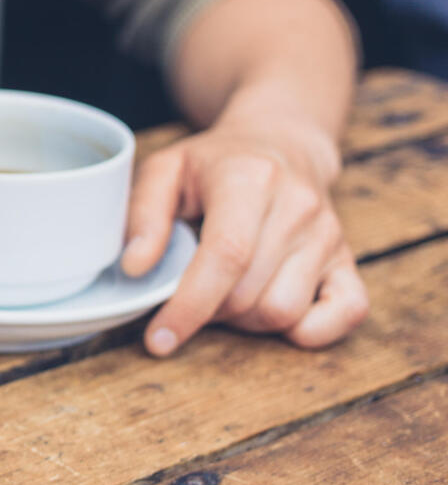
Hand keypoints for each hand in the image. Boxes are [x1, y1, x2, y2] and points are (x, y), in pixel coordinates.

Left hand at [122, 116, 367, 355]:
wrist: (282, 144)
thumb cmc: (214, 164)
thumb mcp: (165, 170)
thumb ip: (142, 215)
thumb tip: (135, 268)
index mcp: (251, 179)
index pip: (227, 256)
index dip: (190, 305)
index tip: (159, 339)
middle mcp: (299, 207)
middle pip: (249, 295)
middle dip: (208, 311)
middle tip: (190, 291)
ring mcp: (329, 235)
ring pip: (284, 312)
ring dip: (245, 321)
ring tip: (226, 292)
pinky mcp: (348, 259)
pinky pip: (346, 313)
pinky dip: (307, 330)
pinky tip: (271, 312)